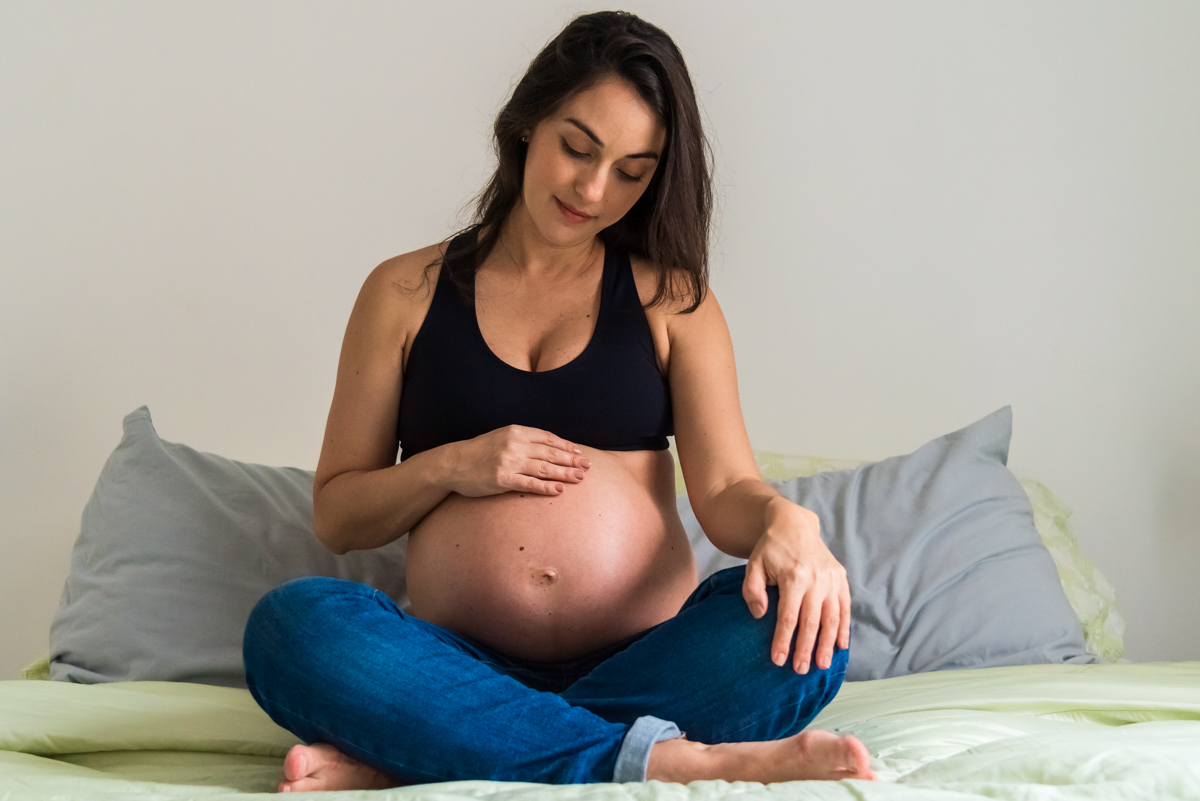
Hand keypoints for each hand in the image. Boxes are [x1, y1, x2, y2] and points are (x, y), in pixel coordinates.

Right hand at [447, 425, 589, 497]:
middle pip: (550, 452)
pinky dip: (546, 487)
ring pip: (544, 468)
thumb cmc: (480, 451)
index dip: (566, 446)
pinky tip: (559, 490)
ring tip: (580, 478)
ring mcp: (509, 462)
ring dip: (565, 473)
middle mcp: (514, 444)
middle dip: (571, 460)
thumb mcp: (502, 437)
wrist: (454, 463)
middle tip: (587, 466)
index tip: (580, 452)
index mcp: (516, 431)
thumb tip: (550, 447)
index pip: (548, 438)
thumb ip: (524, 440)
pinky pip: (530, 484)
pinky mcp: (503, 479)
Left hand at [742, 499, 849, 673]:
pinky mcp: (840, 578)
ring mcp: (832, 579)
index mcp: (794, 576)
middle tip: (800, 670)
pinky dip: (844, 628)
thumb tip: (759, 615)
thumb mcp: (754, 565)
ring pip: (832, 618)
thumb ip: (753, 590)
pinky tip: (841, 646)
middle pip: (812, 622)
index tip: (778, 660)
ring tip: (822, 665)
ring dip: (827, 644)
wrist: (794, 524)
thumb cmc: (771, 549)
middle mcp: (817, 579)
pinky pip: (845, 607)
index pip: (788, 616)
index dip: (783, 640)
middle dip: (806, 649)